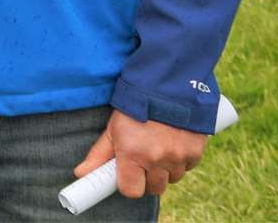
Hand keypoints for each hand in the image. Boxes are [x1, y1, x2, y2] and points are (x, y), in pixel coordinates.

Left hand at [75, 110, 207, 197]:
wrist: (166, 87)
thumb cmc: (135, 109)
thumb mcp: (113, 129)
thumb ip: (99, 155)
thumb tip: (81, 173)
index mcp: (132, 154)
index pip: (131, 191)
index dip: (129, 184)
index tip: (128, 176)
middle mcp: (157, 159)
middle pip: (154, 188)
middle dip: (148, 178)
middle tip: (143, 158)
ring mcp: (178, 157)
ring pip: (172, 178)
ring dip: (166, 169)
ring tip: (159, 145)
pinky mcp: (196, 152)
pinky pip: (188, 167)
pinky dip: (181, 160)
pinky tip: (174, 142)